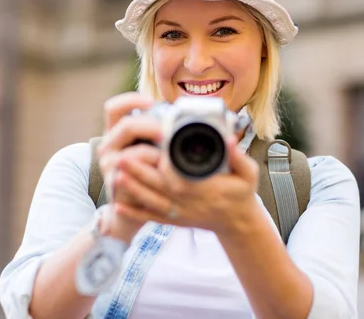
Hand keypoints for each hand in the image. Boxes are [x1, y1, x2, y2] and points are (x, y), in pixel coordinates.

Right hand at [96, 92, 173, 239]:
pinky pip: (138, 172)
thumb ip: (158, 131)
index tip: (152, 102)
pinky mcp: (116, 182)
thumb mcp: (152, 148)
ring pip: (134, 151)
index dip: (131, 100)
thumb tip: (183, 114)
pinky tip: (165, 171)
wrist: (136, 209)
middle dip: (152, 126)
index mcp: (116, 133)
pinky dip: (155, 170)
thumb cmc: (149, 174)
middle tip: (169, 133)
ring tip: (170, 157)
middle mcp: (108, 146)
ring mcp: (109, 165)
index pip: (114, 108)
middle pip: (126, 125)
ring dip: (157, 153)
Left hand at [115, 134, 263, 237]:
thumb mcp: (248, 174)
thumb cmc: (241, 194)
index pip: (178, 174)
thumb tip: (229, 140)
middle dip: (139, 172)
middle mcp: (187, 201)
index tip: (151, 149)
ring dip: (132, 189)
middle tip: (122, 157)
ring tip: (115, 176)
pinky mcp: (174, 220)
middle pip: (158, 185)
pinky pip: (151, 217)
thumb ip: (238, 157)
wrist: (237, 222)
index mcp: (202, 187)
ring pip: (151, 201)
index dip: (163, 163)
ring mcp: (179, 212)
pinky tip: (118, 206)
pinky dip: (135, 213)